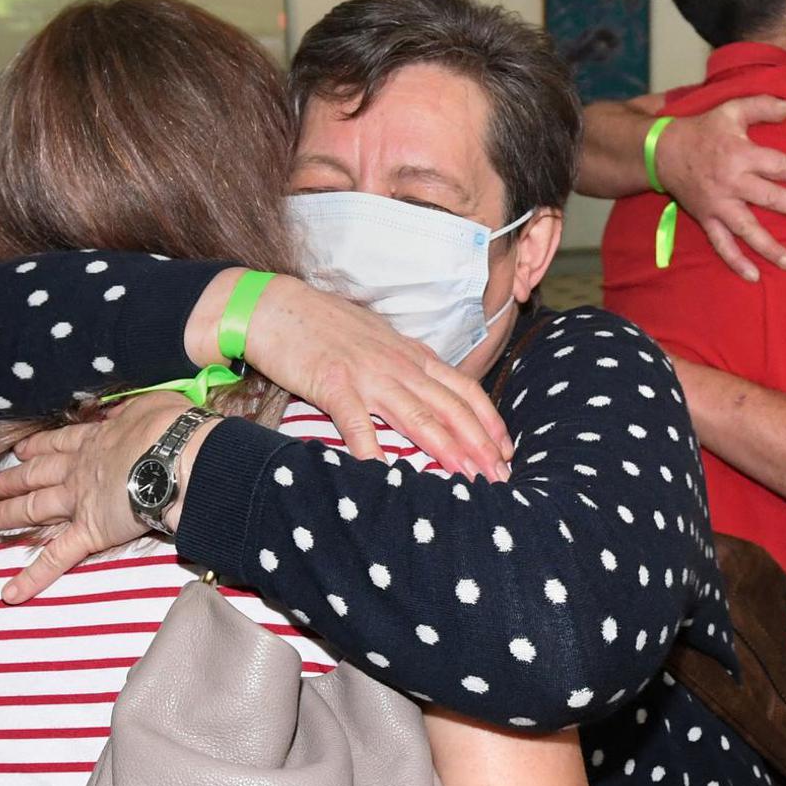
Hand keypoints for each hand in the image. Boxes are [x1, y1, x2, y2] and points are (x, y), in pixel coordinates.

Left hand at [0, 391, 205, 602]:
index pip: (58, 444)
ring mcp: (79, 502)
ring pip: (35, 510)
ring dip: (8, 515)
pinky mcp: (88, 533)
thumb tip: (121, 409)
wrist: (175, 455)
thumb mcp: (151, 403)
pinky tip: (10, 593)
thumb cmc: (170, 428)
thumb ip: (132, 408)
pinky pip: (57, 558)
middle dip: (10, 481)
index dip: (37, 448)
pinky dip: (33, 577)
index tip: (20, 450)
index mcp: (95, 440)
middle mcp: (78, 471)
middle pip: (35, 476)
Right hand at [245, 277, 511, 481]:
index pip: (464, 390)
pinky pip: (358, 422)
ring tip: (468, 479)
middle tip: (501, 476)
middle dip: (480, 444)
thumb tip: (433, 395)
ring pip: (418, 416)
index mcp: (412, 356)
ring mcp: (367, 374)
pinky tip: (387, 475)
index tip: (507, 450)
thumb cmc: (326, 328)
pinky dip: (373, 450)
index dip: (489, 421)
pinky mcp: (333, 384)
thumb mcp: (380, 343)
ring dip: (447, 449)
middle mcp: (399, 365)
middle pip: (450, 408)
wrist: (278, 306)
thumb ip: (407, 368)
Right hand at [658, 96, 785, 281]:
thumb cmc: (702, 130)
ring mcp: (718, 204)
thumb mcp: (731, 110)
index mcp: (740, 155)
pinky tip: (753, 276)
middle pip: (769, 198)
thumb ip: (764, 106)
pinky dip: (735, 261)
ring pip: (747, 229)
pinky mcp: (706, 218)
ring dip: (769, 246)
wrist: (661, 152)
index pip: (779, 166)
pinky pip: (721, 243)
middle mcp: (731, 182)